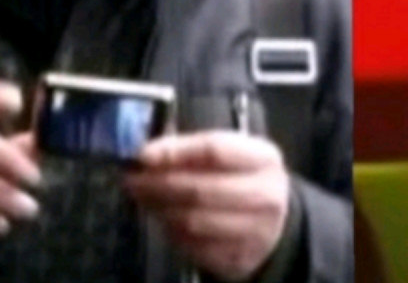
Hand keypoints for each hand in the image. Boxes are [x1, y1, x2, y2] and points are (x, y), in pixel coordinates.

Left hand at [126, 131, 288, 281]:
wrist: (275, 220)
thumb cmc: (240, 175)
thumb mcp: (228, 151)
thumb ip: (190, 148)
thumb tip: (146, 153)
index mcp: (263, 158)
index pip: (214, 150)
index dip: (174, 152)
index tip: (143, 154)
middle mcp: (266, 195)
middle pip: (200, 189)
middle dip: (158, 184)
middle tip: (132, 179)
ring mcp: (256, 233)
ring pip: (194, 222)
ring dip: (159, 209)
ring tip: (141, 196)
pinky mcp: (240, 260)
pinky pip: (194, 247)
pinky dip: (171, 231)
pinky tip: (161, 216)